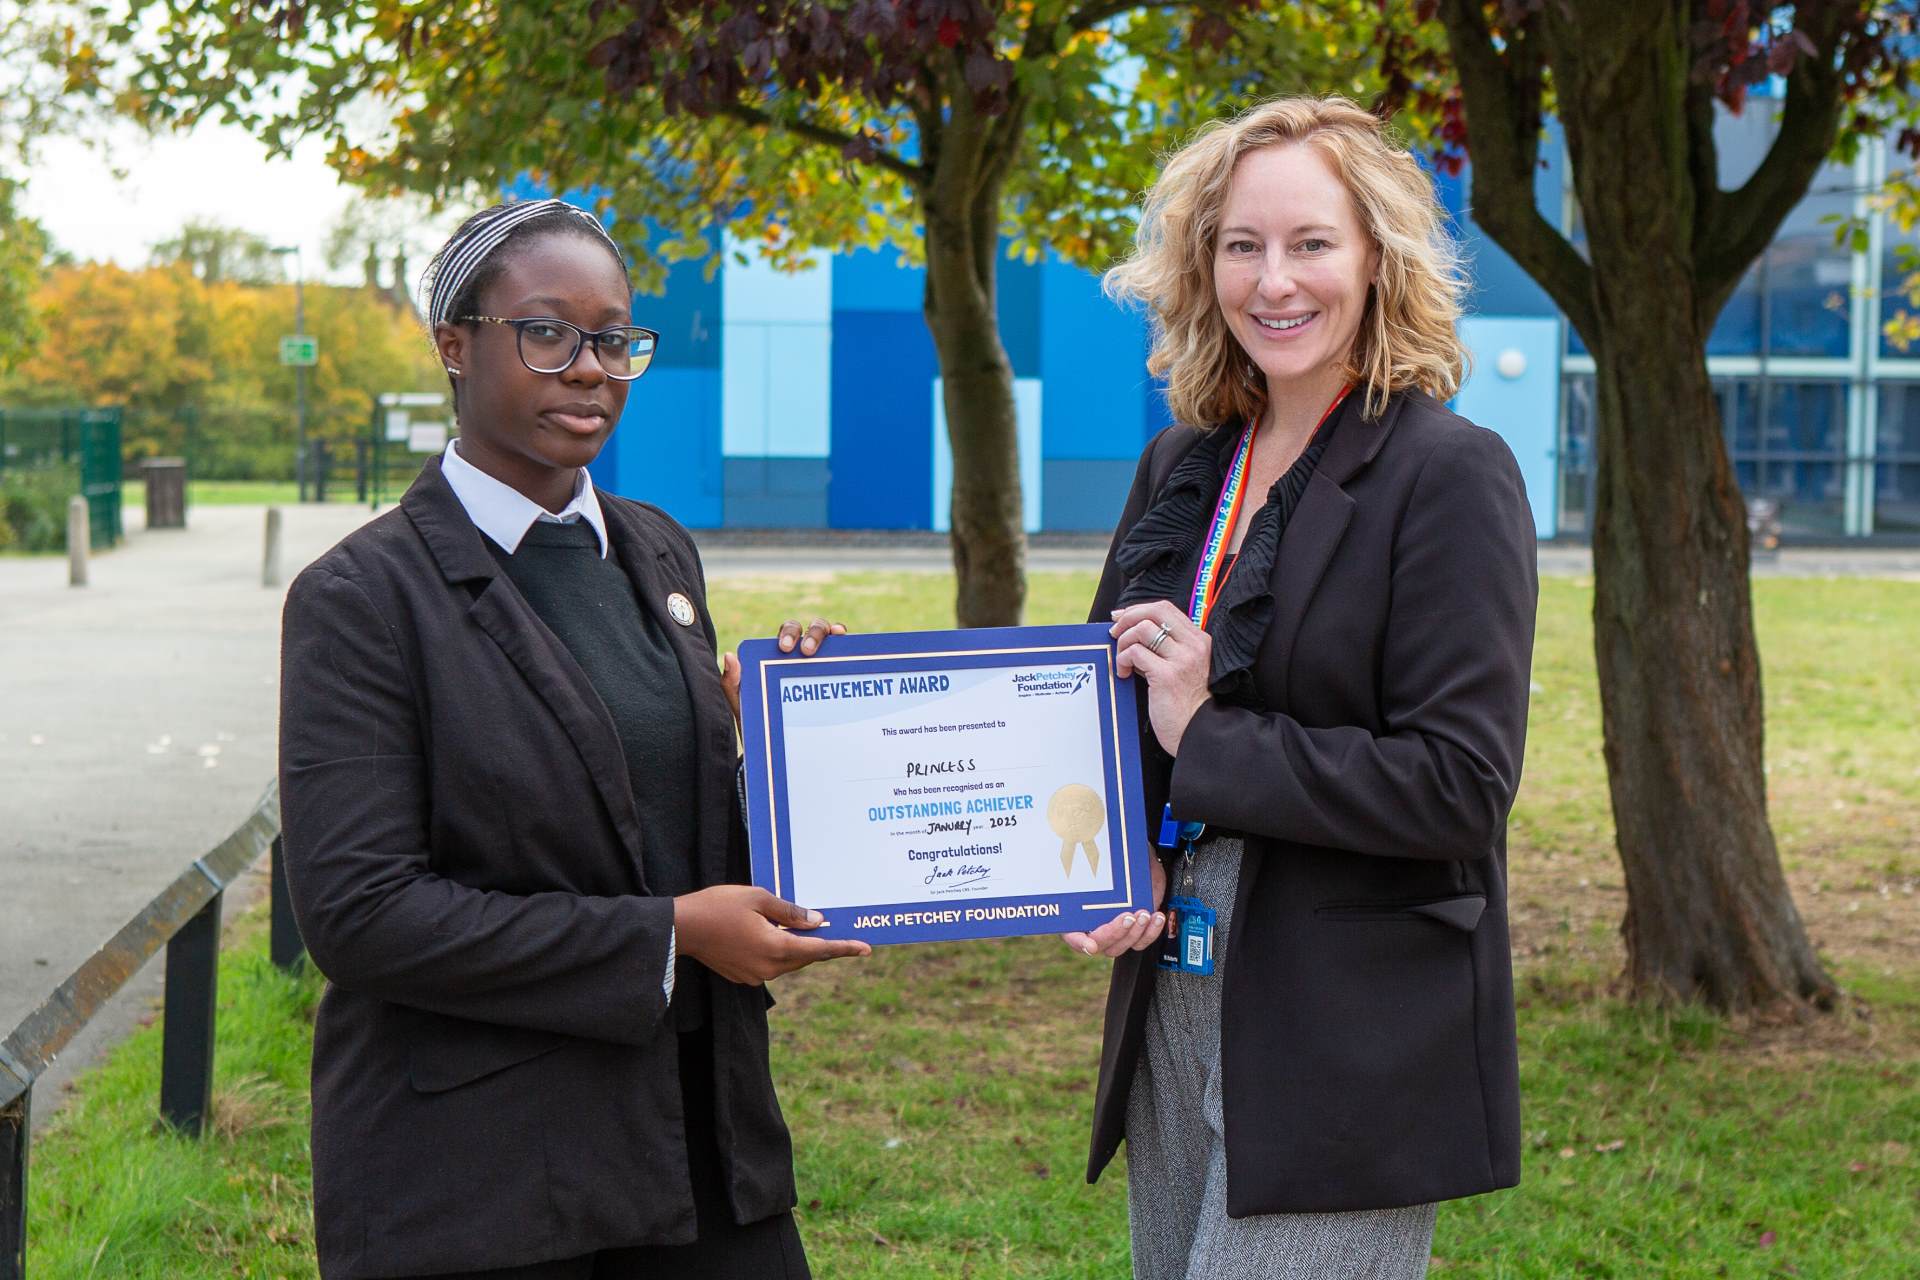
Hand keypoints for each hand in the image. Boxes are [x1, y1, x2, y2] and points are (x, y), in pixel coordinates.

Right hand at [673, 885, 870, 984]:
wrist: (681, 928)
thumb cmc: (718, 906)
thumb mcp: (759, 898)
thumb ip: (791, 912)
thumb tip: (817, 922)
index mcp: (776, 947)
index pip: (819, 950)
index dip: (844, 948)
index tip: (866, 948)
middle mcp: (769, 967)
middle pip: (805, 957)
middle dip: (822, 946)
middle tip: (838, 931)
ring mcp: (755, 975)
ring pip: (788, 962)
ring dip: (798, 947)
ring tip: (803, 928)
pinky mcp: (743, 977)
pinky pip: (771, 965)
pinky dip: (779, 951)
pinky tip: (774, 935)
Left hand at [721, 618, 849, 731]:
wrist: (782, 748)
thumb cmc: (761, 721)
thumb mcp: (744, 705)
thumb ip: (733, 683)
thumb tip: (730, 656)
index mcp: (782, 654)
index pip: (789, 633)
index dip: (790, 633)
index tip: (785, 648)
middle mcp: (806, 652)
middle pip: (814, 628)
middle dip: (813, 634)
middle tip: (807, 651)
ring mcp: (826, 661)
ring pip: (833, 636)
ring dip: (832, 633)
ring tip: (833, 642)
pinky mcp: (842, 674)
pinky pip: (850, 656)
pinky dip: (852, 646)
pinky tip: (851, 648)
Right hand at [1063, 854, 1168, 957]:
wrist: (1135, 865)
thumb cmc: (1116, 863)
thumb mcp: (1107, 865)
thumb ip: (1098, 870)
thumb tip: (1090, 860)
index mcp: (1077, 914)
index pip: (1072, 934)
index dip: (1080, 942)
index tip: (1092, 945)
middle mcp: (1094, 928)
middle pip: (1100, 944)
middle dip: (1115, 932)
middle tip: (1127, 917)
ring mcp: (1114, 934)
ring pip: (1121, 946)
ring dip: (1135, 933)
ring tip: (1144, 914)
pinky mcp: (1133, 933)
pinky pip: (1140, 942)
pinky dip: (1150, 932)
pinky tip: (1156, 918)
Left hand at [1110, 601, 1211, 756]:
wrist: (1197, 731)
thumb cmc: (1185, 704)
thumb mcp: (1183, 668)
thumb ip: (1166, 649)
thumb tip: (1133, 631)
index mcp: (1198, 640)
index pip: (1165, 608)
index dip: (1138, 609)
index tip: (1121, 618)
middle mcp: (1193, 646)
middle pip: (1153, 612)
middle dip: (1127, 618)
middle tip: (1115, 633)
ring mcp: (1181, 660)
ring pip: (1141, 629)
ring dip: (1124, 642)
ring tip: (1123, 661)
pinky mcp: (1167, 675)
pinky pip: (1135, 653)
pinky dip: (1123, 660)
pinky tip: (1124, 673)